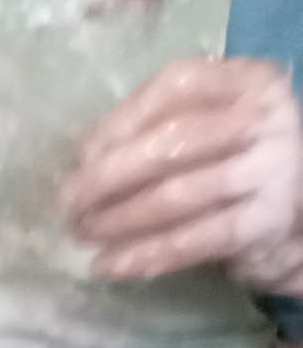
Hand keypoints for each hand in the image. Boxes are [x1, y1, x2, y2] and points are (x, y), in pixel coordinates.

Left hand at [64, 58, 302, 292]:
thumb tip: (83, 157)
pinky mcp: (266, 221)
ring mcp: (272, 169)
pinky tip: (109, 266)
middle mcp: (265, 117)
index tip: (79, 156)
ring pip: (177, 195)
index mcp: (248, 81)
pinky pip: (193, 240)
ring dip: (118, 220)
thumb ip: (163, 128)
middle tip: (68, 205)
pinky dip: (144, 255)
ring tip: (83, 234)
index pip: (174, 87)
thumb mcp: (214, 128)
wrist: (302, 215)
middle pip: (171, 143)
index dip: (119, 121)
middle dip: (107, 177)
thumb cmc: (240, 166)